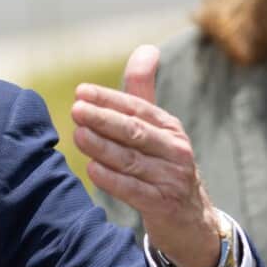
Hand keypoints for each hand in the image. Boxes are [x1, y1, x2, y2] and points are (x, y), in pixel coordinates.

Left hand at [71, 45, 220, 266]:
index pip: (137, 108)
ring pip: (131, 160)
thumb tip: (146, 49)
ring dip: (103, 147)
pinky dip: (112, 180)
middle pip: (135, 131)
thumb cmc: (162, 163)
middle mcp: (174, 150)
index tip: (81, 92)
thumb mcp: (156, 128)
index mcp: (168, 127)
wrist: (190, 218)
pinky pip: (134, 190)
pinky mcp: (164, 204)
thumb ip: (143, 92)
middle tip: (76, 110)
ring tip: (78, 135)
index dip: (109, 99)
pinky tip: (91, 169)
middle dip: (104, 119)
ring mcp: (170, 178)